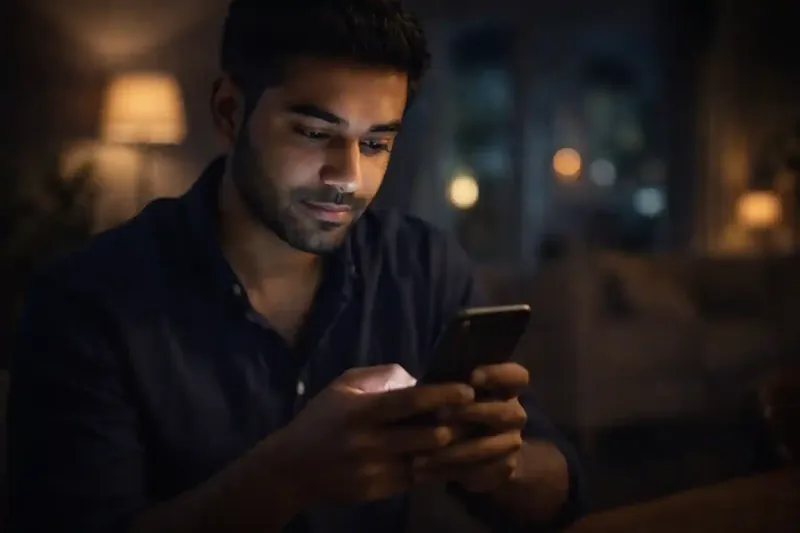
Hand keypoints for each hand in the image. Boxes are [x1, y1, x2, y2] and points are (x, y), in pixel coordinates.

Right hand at [278, 364, 474, 504]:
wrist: (292, 469)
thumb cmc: (321, 420)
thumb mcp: (342, 387)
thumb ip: (379, 376)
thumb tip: (415, 376)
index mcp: (362, 411)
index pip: (410, 401)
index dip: (442, 395)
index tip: (468, 390)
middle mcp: (370, 442)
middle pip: (426, 436)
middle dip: (456, 426)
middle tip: (478, 416)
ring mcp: (375, 470)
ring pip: (427, 462)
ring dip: (452, 450)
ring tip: (473, 438)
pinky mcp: (379, 491)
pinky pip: (417, 480)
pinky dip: (437, 469)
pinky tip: (453, 459)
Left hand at [413, 362, 529, 492]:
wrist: (465, 447)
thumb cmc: (451, 405)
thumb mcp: (447, 388)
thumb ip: (445, 381)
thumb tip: (420, 374)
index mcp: (506, 388)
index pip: (518, 376)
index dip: (499, 375)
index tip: (472, 377)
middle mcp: (514, 413)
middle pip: (506, 412)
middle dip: (473, 412)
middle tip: (440, 413)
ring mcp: (512, 442)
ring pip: (490, 446)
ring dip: (456, 450)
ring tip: (423, 452)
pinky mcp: (503, 467)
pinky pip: (481, 472)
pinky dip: (450, 471)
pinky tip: (424, 470)